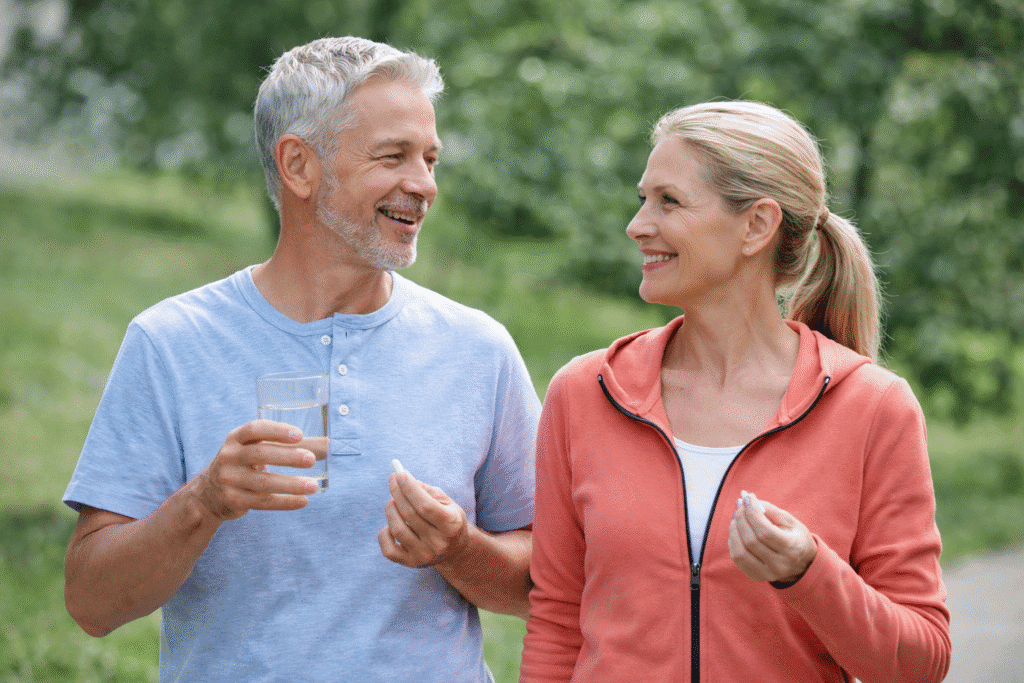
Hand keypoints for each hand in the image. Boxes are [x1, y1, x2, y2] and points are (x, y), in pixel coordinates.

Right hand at [192, 419, 318, 520]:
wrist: (207, 495)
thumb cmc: (243, 464)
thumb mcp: (255, 449)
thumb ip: (287, 445)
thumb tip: (328, 445)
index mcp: (236, 438)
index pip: (255, 429)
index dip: (277, 431)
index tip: (299, 435)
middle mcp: (229, 456)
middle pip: (261, 454)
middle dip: (288, 457)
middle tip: (311, 460)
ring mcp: (229, 479)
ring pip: (264, 482)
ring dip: (291, 484)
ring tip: (314, 486)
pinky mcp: (233, 500)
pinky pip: (263, 502)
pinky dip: (285, 502)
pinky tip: (303, 501)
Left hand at [378, 471, 468, 567]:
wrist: (455, 550)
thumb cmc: (448, 519)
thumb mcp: (446, 502)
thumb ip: (426, 490)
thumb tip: (402, 479)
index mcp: (451, 525)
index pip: (425, 506)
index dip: (410, 488)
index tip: (399, 474)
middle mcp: (438, 543)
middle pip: (409, 515)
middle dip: (397, 494)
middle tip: (393, 481)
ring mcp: (424, 555)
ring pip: (397, 529)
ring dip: (390, 509)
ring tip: (393, 501)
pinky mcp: (411, 563)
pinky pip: (388, 549)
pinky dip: (384, 533)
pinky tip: (391, 524)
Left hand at [728, 490, 816, 584]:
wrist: (802, 564)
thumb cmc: (795, 537)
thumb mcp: (790, 521)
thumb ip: (770, 510)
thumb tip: (749, 500)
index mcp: (792, 548)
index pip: (765, 531)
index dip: (752, 513)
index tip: (747, 498)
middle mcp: (779, 565)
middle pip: (751, 541)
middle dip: (741, 518)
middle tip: (740, 504)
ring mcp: (767, 574)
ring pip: (740, 552)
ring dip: (734, 530)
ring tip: (736, 516)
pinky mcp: (756, 576)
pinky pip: (737, 559)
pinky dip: (733, 541)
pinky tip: (736, 530)